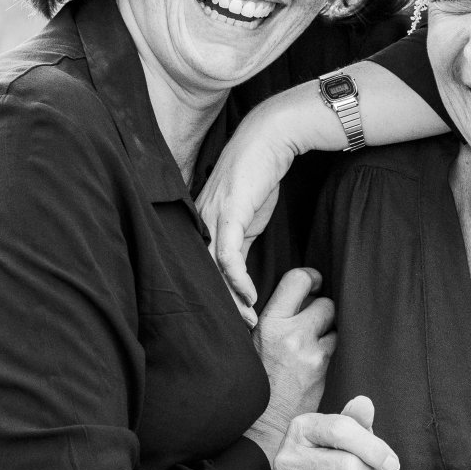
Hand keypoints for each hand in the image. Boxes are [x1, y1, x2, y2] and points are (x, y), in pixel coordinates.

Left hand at [198, 99, 307, 314]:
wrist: (270, 138)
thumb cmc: (259, 174)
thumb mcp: (247, 216)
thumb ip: (239, 242)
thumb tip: (239, 271)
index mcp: (203, 224)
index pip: (201, 268)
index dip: (214, 296)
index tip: (230, 320)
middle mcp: (200, 222)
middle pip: (201, 274)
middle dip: (218, 306)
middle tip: (237, 331)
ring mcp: (212, 217)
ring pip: (211, 270)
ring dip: (230, 300)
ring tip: (246, 320)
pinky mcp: (229, 212)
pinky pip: (227, 255)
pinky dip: (238, 279)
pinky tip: (249, 295)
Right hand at [246, 268, 333, 454]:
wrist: (260, 424)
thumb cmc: (252, 381)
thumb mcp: (250, 342)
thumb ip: (271, 318)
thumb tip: (294, 295)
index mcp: (269, 323)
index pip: (298, 279)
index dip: (310, 277)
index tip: (312, 284)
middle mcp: (292, 335)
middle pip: (325, 303)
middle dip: (321, 309)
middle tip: (312, 320)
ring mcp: (312, 354)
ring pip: (335, 325)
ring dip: (328, 330)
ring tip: (312, 342)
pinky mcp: (325, 371)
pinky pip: (336, 347)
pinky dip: (330, 349)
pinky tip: (316, 358)